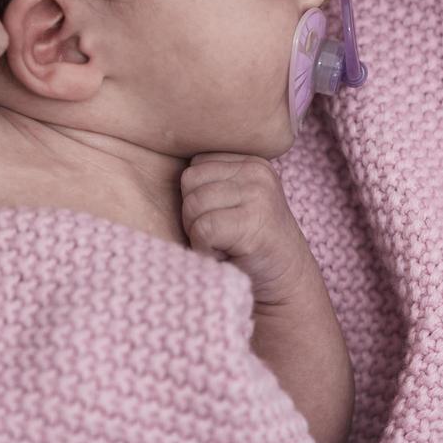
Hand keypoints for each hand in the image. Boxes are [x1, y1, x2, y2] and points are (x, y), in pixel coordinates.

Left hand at [180, 152, 316, 305]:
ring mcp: (258, 195)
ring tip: (223, 244)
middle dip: (193, 213)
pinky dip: (205, 249)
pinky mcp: (253, 222)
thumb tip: (158, 160)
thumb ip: (213, 181)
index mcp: (251, 162)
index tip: (220, 218)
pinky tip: (225, 256)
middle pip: (189, 181)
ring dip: (199, 233)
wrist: (285, 283)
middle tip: (219, 235)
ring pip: (193, 204)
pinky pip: (203, 228)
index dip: (195, 196)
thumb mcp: (235, 201)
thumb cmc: (249, 245)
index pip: (195, 165)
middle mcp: (257, 172)